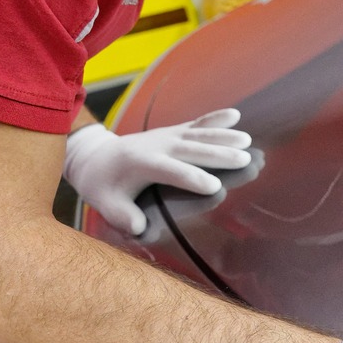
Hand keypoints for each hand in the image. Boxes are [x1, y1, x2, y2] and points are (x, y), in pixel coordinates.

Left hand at [64, 109, 252, 236]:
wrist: (96, 156)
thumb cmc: (104, 185)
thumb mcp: (105, 203)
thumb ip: (121, 215)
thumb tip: (138, 228)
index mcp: (142, 163)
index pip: (171, 171)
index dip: (193, 179)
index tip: (215, 187)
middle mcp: (157, 145)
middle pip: (192, 150)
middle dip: (218, 154)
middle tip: (244, 160)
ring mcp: (166, 136)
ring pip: (198, 134)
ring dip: (223, 136)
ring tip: (246, 141)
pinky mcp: (173, 132)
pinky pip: (196, 124)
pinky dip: (216, 119)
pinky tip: (235, 115)